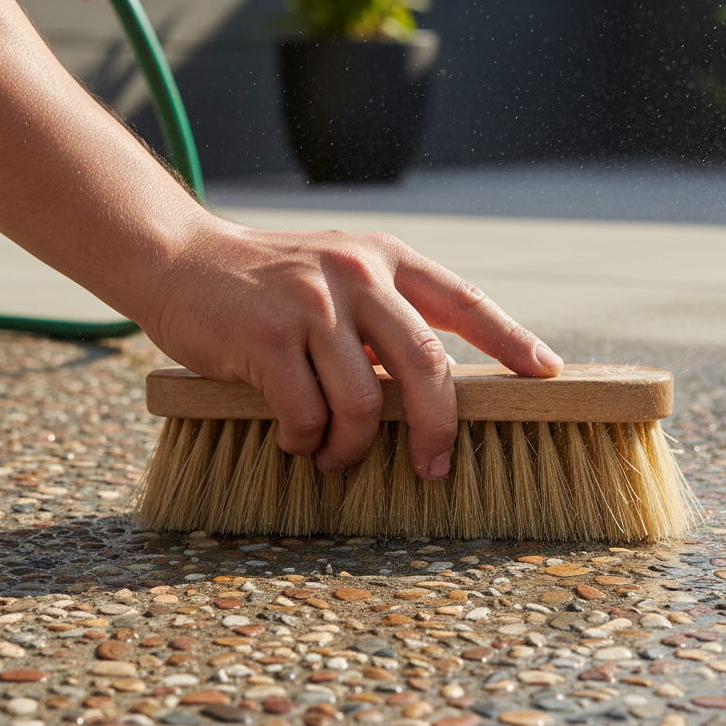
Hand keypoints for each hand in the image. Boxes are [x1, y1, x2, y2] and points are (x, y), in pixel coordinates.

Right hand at [148, 220, 563, 479]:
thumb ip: (382, 322)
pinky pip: (308, 415)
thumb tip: (429, 396)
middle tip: (433, 467)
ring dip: (353, 448)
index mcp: (385, 260)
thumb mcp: (336, 281)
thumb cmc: (268, 286)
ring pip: (364, 404)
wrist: (178, 257)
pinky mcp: (267, 336)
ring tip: (333, 457)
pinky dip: (304, 443)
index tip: (548, 373)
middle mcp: (357, 275)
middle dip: (438, 429)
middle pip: (427, 366)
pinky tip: (293, 440)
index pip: (465, 300)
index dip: (511, 340)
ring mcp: (312, 304)